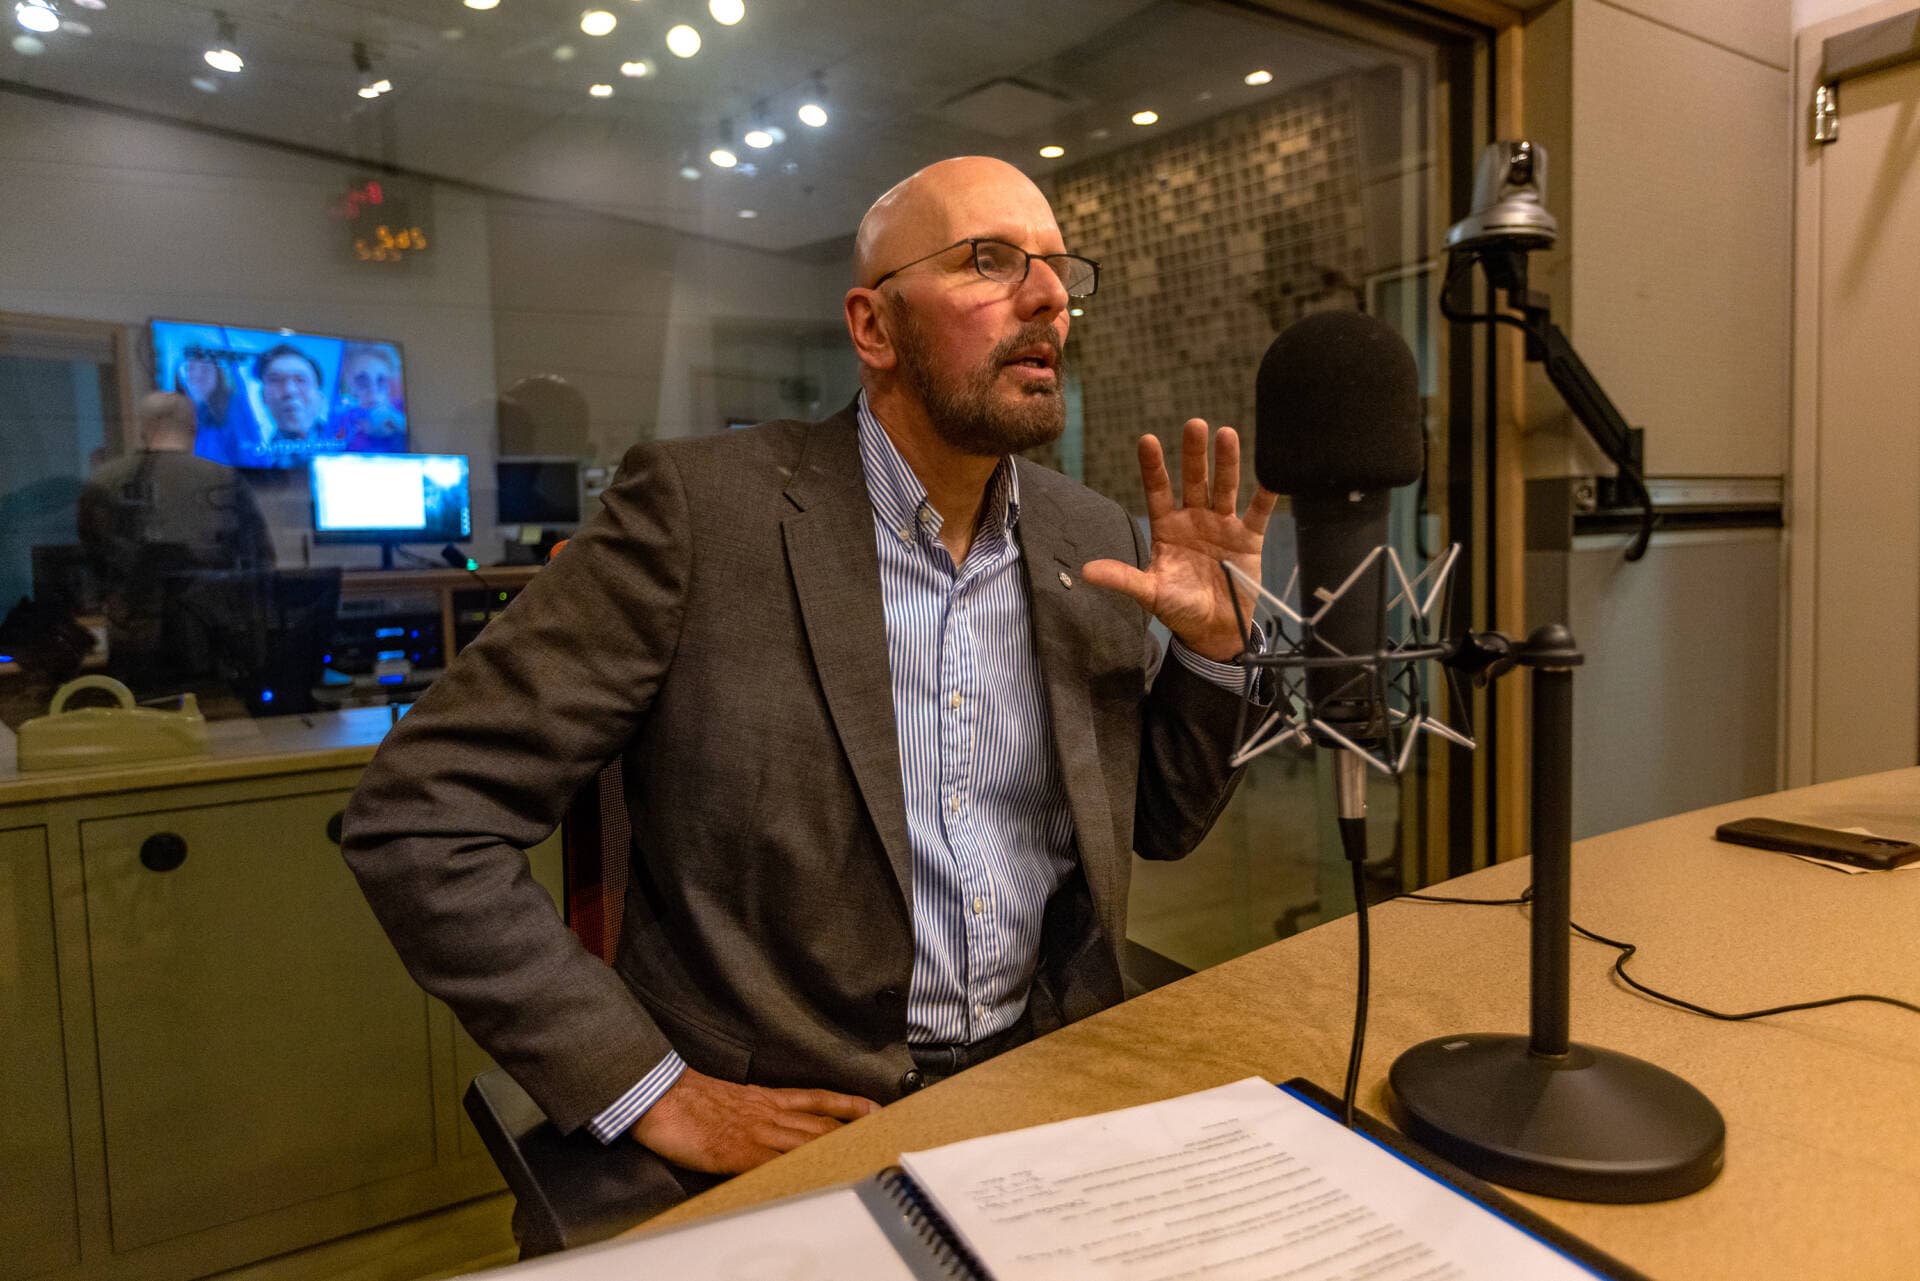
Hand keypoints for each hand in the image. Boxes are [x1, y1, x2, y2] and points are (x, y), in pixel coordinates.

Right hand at [631, 1066, 879, 1173]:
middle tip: (882, 1138)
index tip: (874, 1109)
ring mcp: (756, 1133)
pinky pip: (776, 1165)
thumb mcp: (730, 1096)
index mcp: (766, 1098)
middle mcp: (769, 1112)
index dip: (848, 1105)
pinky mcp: (740, 1153)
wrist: (660, 1096)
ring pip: (807, 1141)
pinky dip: (799, 1173)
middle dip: (854, 1131)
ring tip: (864, 1159)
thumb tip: (771, 1120)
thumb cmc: (687, 1097)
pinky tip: (817, 1181)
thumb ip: (754, 1106)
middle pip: (822, 1122)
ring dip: (837, 1152)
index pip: (818, 1099)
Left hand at [1082, 419, 1276, 661]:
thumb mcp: (1150, 592)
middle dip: (1194, 454)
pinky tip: (1271, 474)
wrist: (1214, 630)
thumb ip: (1123, 578)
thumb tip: (1086, 572)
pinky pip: (1258, 512)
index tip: (1147, 441)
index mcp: (1167, 527)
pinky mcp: (1248, 538)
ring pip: (1224, 487)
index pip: (1158, 490)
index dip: (1154, 468)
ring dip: (1227, 463)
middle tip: (1195, 424)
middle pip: (1194, 480)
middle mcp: (1194, 519)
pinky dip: (1265, 495)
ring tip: (1226, 434)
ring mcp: (1222, 525)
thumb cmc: (1178, 608)